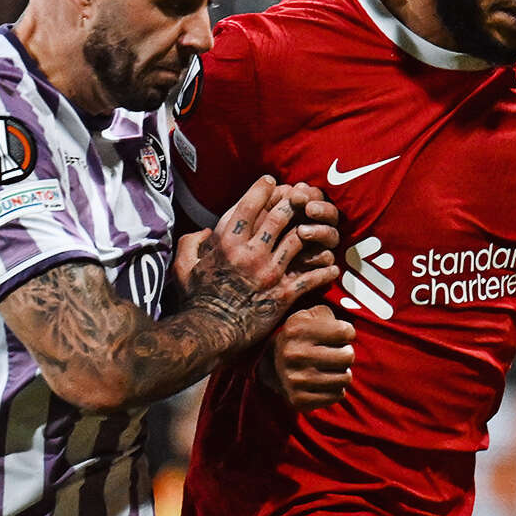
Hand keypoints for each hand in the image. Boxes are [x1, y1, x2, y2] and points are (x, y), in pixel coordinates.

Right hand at [185, 176, 340, 348]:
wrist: (211, 333)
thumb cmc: (196, 300)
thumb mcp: (183, 266)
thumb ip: (191, 243)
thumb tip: (204, 233)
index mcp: (227, 241)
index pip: (251, 203)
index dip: (265, 188)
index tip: (273, 182)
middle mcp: (251, 252)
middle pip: (282, 214)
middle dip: (294, 201)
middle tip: (301, 197)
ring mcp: (270, 272)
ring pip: (301, 239)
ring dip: (313, 230)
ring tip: (320, 227)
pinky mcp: (284, 294)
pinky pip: (312, 276)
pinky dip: (324, 269)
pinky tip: (331, 266)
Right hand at [259, 303, 355, 409]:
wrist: (269, 365)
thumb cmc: (298, 338)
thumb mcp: (307, 316)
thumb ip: (327, 314)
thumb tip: (346, 321)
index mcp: (297, 330)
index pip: (346, 332)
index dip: (347, 333)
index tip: (339, 335)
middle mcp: (294, 354)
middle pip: (348, 356)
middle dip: (346, 353)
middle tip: (336, 353)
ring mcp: (295, 380)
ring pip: (345, 378)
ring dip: (342, 372)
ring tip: (330, 368)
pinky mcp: (299, 400)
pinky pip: (338, 395)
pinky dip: (336, 389)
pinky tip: (324, 382)